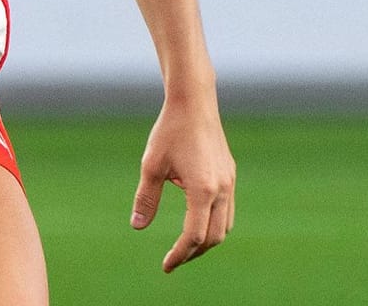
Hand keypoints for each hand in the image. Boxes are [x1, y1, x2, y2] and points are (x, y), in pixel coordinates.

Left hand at [132, 91, 235, 271]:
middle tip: (174, 260)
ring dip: (206, 241)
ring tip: (185, 247)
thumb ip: (146, 198)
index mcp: (203, 190)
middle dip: (193, 253)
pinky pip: (228, 211)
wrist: (194, 102)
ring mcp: (229, 183)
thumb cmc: (169, 131)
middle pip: (213, 237)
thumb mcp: (151, 165)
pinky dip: (215, 224)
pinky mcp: (230, 175)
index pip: (193, 236)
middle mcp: (222, 190)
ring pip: (225, 226)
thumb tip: (137, 227)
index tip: (165, 266)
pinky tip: (198, 222)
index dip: (179, 255)